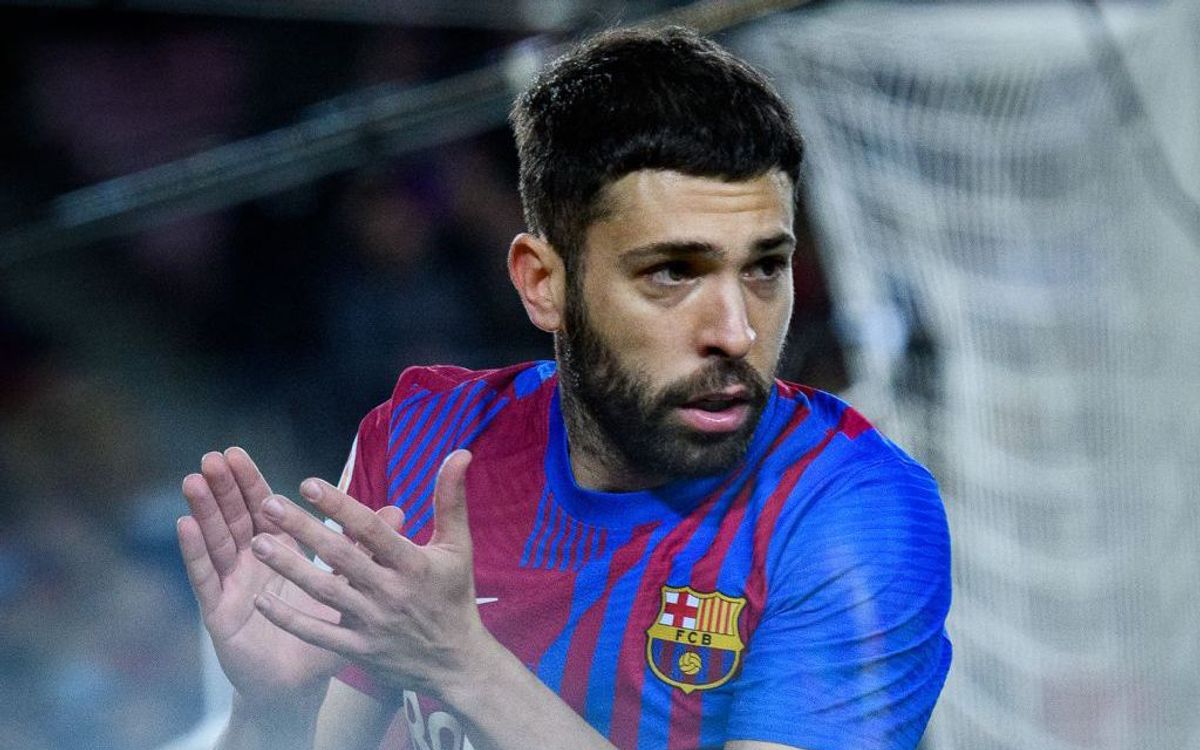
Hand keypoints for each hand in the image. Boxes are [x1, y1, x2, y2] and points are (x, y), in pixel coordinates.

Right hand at [177, 447, 402, 713]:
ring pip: (216, 540)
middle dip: (223, 487)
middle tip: (215, 456)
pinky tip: (185, 525)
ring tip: (195, 480)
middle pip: (234, 517)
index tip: (238, 452)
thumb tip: (398, 510)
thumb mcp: (347, 586)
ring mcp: (231, 585)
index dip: (250, 481)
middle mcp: (249, 563)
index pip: (261, 508)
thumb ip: (365, 547)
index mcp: (278, 551)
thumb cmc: (321, 633)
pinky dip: (194, 551)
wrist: (300, 685)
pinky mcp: (218, 612)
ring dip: (205, 510)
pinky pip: (204, 578)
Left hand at [246, 449, 488, 700]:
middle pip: (340, 557)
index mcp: (413, 563)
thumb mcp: (458, 546)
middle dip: (303, 530)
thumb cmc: (454, 595)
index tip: (308, 483)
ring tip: (258, 543)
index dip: (340, 507)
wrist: (456, 662)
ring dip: (289, 568)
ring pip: (324, 593)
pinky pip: (318, 635)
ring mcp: (372, 623)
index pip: (372, 530)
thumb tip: (460, 452)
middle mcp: (390, 592)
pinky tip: (262, 600)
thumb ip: (451, 499)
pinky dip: (290, 619)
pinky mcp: (358, 651)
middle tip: (268, 504)